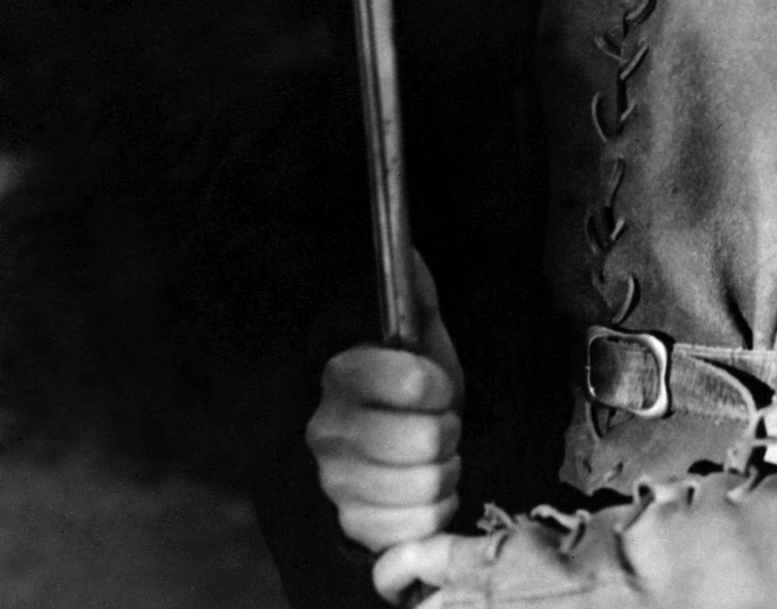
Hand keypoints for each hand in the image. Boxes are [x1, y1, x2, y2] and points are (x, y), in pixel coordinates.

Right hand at [307, 252, 463, 556]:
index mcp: (343, 372)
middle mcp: (328, 428)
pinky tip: (421, 490)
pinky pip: (419, 526)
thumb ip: (416, 295)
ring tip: (431, 457)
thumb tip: (410, 251)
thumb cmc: (412, 388)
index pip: (413, 381)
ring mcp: (336, 481)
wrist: (396, 446)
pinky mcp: (352, 523)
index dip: (438, 385)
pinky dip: (435, 510)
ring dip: (444, 471)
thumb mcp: (422, 337)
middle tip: (436, 426)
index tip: (435, 386)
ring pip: (427, 485)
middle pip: (425, 442)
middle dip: (446, 432)